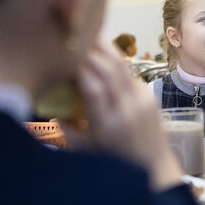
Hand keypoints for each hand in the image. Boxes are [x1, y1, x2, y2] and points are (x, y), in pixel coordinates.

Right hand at [73, 41, 182, 190]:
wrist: (155, 168)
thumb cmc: (116, 162)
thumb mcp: (87, 150)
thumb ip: (68, 129)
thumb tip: (50, 109)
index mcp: (106, 126)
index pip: (92, 88)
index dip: (78, 68)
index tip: (63, 57)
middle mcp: (125, 111)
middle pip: (107, 71)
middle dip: (90, 52)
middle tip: (72, 39)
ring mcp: (141, 102)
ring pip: (121, 66)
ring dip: (104, 49)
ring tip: (88, 36)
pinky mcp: (150, 97)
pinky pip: (130, 74)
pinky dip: (115, 62)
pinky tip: (103, 54)